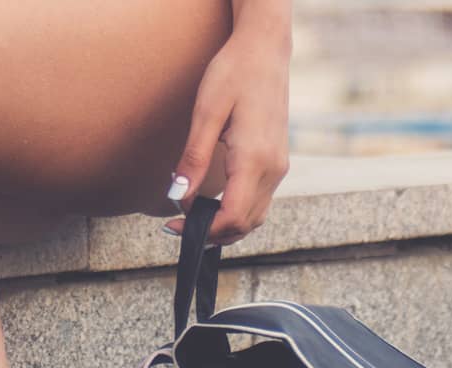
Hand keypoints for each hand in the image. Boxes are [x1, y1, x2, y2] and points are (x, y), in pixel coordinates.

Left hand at [163, 15, 290, 246]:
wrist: (265, 50)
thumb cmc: (234, 73)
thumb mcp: (206, 114)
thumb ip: (194, 159)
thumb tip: (178, 196)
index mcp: (255, 159)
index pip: (231, 217)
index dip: (201, 230)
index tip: (173, 225)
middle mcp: (273, 169)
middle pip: (244, 225)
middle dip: (211, 234)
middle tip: (177, 226)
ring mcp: (279, 167)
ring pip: (255, 217)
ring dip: (226, 227)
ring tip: (193, 218)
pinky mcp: (278, 162)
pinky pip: (260, 201)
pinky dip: (238, 213)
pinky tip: (215, 205)